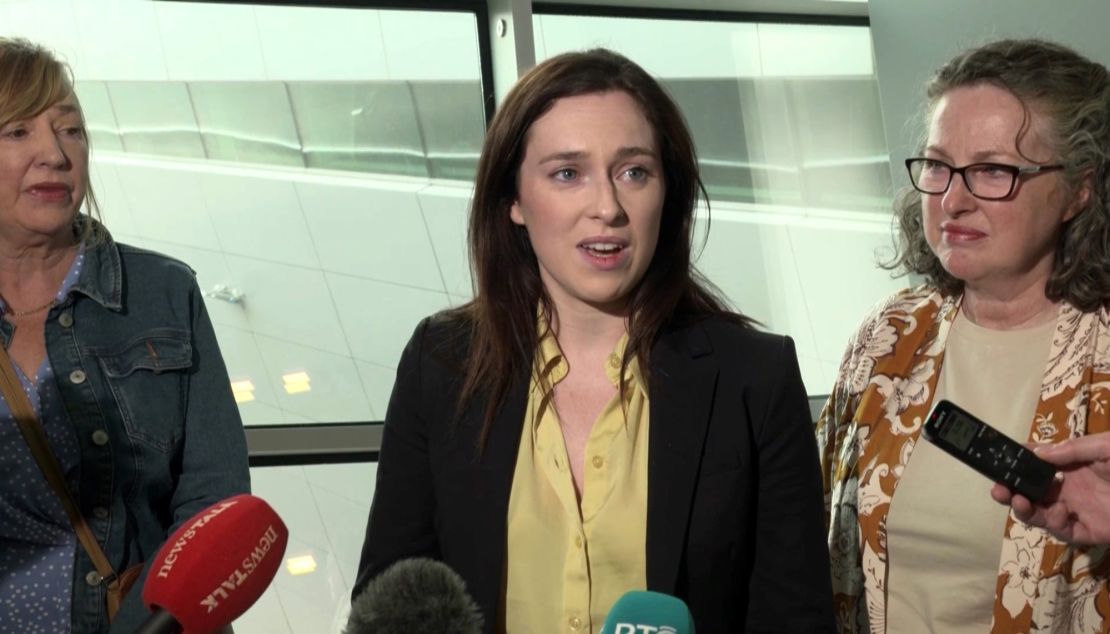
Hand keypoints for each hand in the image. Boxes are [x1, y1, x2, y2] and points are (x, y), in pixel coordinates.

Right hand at [991, 433, 1109, 544]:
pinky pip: (1062, 531)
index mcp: (1071, 465)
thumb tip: (1037, 453)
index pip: (1036, 463)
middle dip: (1010, 489)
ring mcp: (1078, 511)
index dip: (1016, 461)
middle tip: (998, 488)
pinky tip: (1060, 512)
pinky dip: (1054, 523)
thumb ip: (1073, 450)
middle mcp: (1069, 488)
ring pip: (1040, 513)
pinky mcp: (1088, 532)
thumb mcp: (1107, 447)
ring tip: (1018, 501)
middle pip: (1030, 491)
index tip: (1000, 459)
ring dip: (1024, 508)